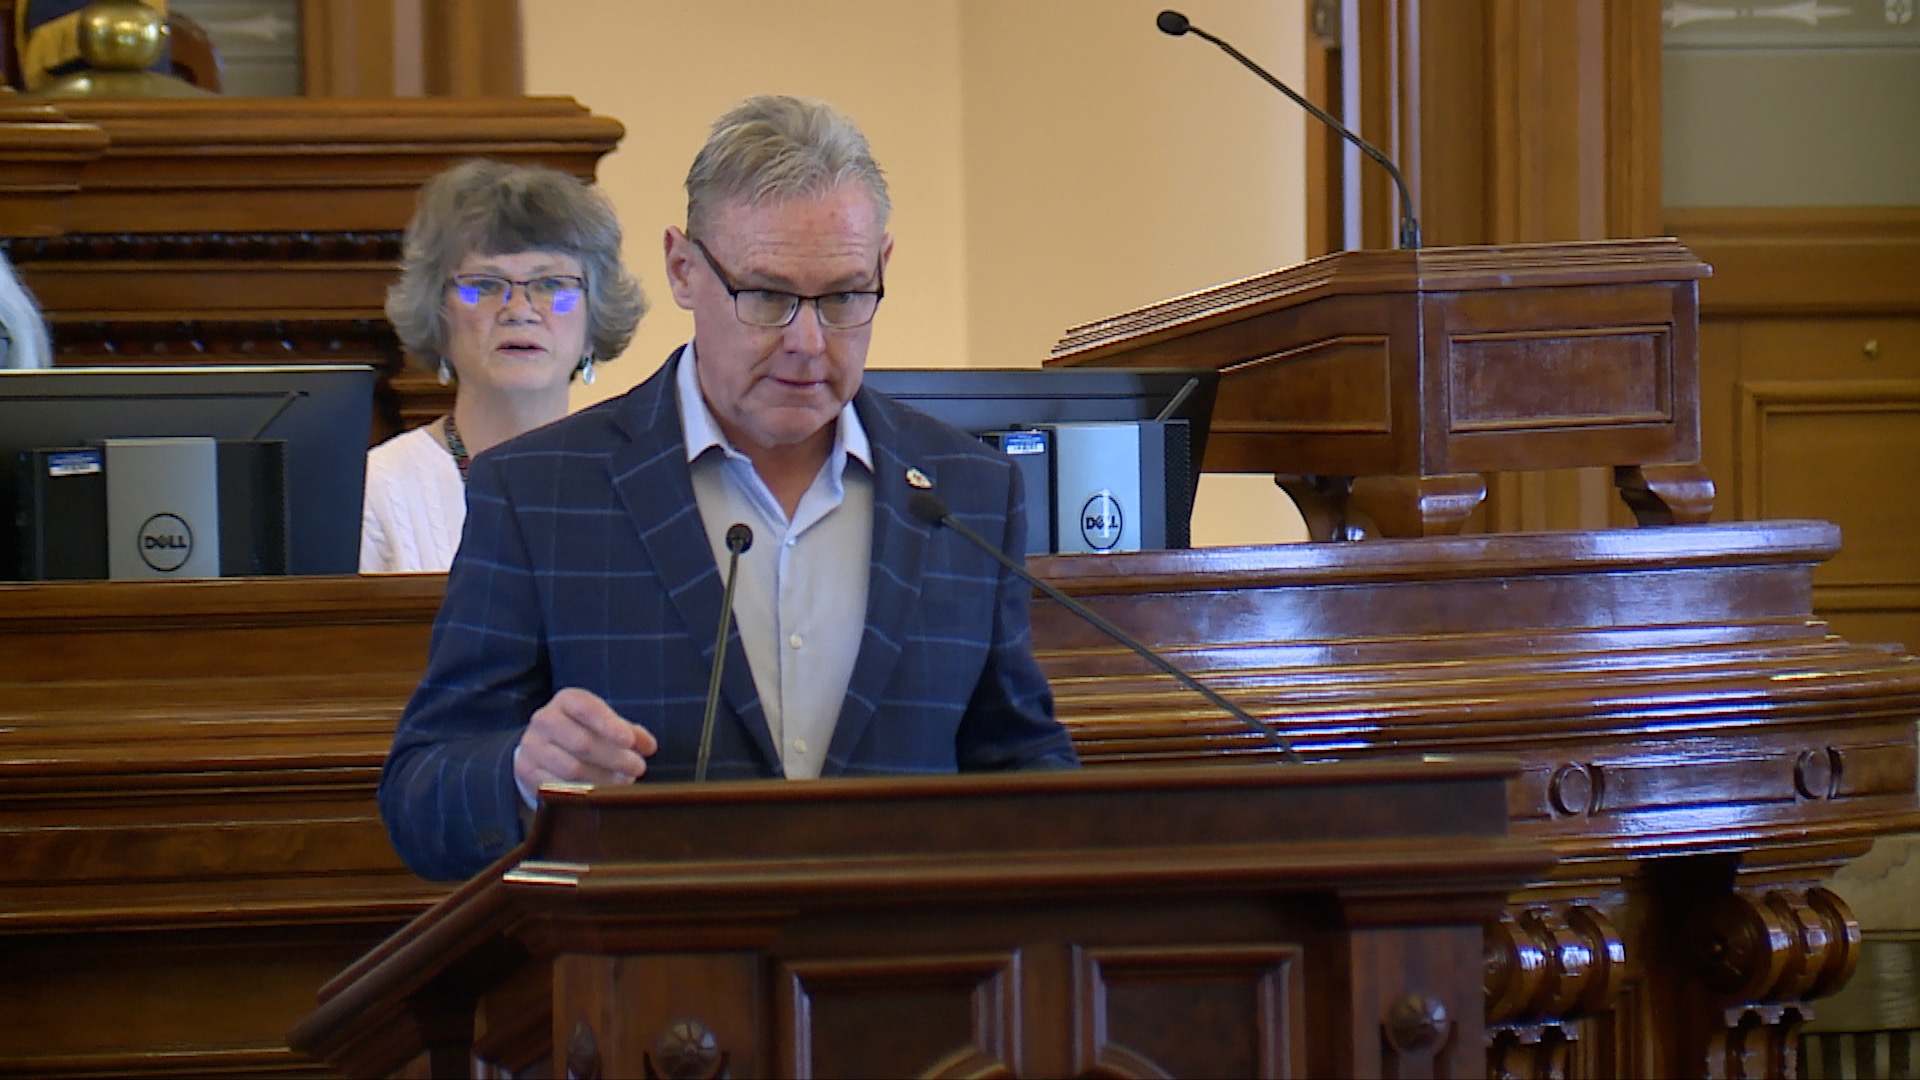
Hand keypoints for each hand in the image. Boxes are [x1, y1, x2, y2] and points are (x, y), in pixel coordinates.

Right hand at [514, 687, 657, 795]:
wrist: (542, 746)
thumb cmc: (583, 731)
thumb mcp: (605, 724)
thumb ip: (629, 732)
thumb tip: (648, 746)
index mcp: (566, 700)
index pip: (587, 709)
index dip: (609, 725)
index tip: (628, 741)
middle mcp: (545, 720)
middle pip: (582, 743)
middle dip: (614, 758)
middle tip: (637, 768)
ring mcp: (533, 746)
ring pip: (571, 768)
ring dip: (602, 779)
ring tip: (624, 782)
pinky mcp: (527, 771)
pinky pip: (557, 787)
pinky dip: (582, 793)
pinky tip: (599, 795)